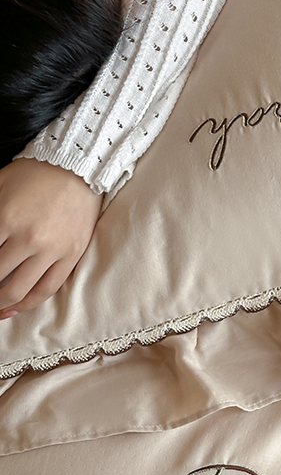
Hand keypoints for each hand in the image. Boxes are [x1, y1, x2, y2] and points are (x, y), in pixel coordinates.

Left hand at [0, 159, 101, 319]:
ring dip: (1, 304)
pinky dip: (28, 304)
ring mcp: (52, 250)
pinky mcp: (71, 255)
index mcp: (5, 219)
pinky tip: (15, 308)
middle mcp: (29, 239)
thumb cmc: (33, 174)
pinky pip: (48, 288)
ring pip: (19, 291)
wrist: (78, 167)